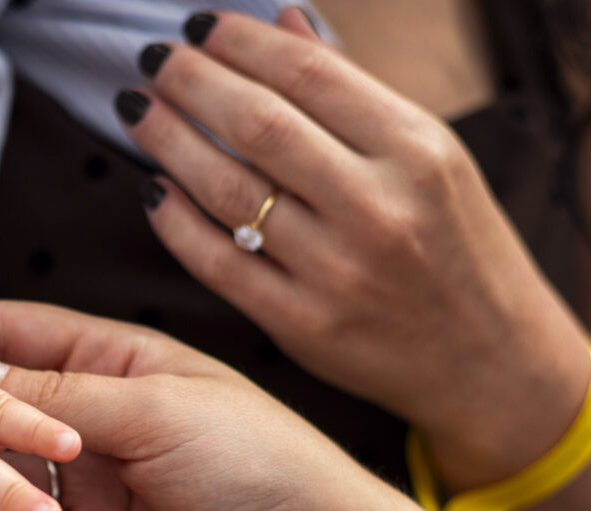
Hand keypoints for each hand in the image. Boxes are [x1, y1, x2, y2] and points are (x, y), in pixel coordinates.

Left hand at [122, 11, 588, 490]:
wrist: (488, 360)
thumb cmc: (455, 244)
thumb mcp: (430, 158)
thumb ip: (353, 92)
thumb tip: (283, 22)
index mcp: (416, 150)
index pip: (308, 74)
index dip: (240, 42)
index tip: (198, 26)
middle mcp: (379, 208)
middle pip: (258, 125)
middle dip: (191, 82)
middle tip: (154, 62)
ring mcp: (337, 272)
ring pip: (228, 190)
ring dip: (169, 141)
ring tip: (138, 110)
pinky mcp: (303, 325)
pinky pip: (219, 263)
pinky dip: (175, 222)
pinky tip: (152, 188)